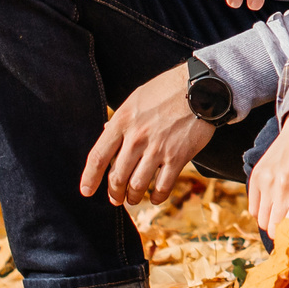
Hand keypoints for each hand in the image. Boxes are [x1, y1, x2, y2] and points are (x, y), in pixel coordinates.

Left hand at [80, 63, 212, 207]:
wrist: (202, 87)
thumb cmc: (166, 91)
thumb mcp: (136, 99)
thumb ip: (121, 119)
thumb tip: (105, 131)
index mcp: (122, 122)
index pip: (98, 157)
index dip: (90, 178)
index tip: (86, 191)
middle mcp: (137, 137)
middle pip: (117, 176)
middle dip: (114, 192)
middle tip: (115, 198)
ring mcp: (158, 148)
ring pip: (137, 185)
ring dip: (133, 197)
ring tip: (133, 199)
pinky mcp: (178, 156)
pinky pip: (163, 186)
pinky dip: (157, 197)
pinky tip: (155, 197)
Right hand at [248, 109, 288, 236]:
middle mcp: (283, 189)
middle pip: (273, 230)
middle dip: (282, 235)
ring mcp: (267, 181)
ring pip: (261, 221)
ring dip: (272, 223)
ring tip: (284, 212)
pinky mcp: (257, 175)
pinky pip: (252, 208)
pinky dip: (262, 211)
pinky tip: (275, 201)